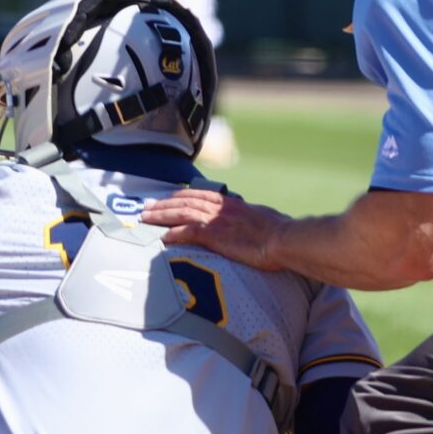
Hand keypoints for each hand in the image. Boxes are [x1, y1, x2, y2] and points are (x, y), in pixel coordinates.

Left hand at [141, 187, 292, 270]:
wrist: (285, 238)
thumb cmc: (280, 232)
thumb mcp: (260, 217)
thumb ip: (247, 217)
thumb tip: (248, 219)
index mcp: (231, 203)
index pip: (199, 194)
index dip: (180, 196)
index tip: (167, 198)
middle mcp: (221, 208)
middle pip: (185, 201)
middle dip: (164, 204)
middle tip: (147, 207)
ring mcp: (217, 221)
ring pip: (181, 213)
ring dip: (162, 215)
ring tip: (146, 218)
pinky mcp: (216, 236)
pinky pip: (188, 232)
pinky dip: (174, 233)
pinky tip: (163, 238)